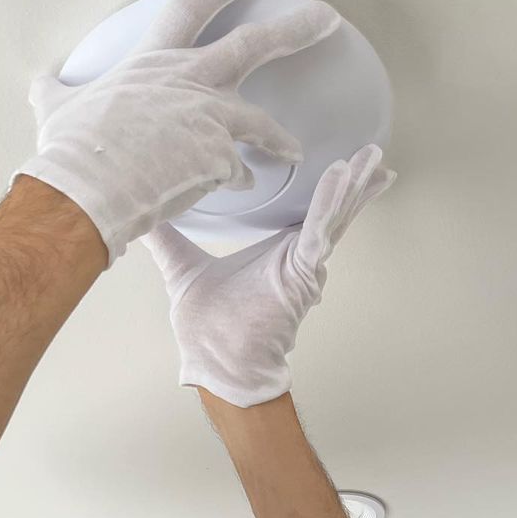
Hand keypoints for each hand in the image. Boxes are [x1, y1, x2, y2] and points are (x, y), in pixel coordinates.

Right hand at [13, 0, 340, 268]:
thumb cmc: (72, 152)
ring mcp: (209, 118)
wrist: (87, 190)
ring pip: (261, 120)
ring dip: (279, 136)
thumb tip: (41, 78)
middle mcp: (189, 80)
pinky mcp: (220, 157)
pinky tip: (241, 189)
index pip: (193, 5)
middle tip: (327, 18)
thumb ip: (56, 90)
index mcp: (153, 62)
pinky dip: (240, 179)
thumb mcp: (56, 109)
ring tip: (293, 149)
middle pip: (254, 45)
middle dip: (297, 29)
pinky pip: (241, 171)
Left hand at [141, 145, 395, 407]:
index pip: (309, 213)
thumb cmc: (209, 333)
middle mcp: (297, 259)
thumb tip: (143, 218)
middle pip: (332, 211)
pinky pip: (318, 232)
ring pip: (333, 217)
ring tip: (371, 157)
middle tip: (372, 152)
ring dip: (352, 185)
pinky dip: (328, 204)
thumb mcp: (182, 272)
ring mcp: (303, 267)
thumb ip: (167, 242)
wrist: (216, 365)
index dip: (328, 190)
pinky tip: (340, 178)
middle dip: (354, 181)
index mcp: (277, 254)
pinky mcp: (301, 274)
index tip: (343, 165)